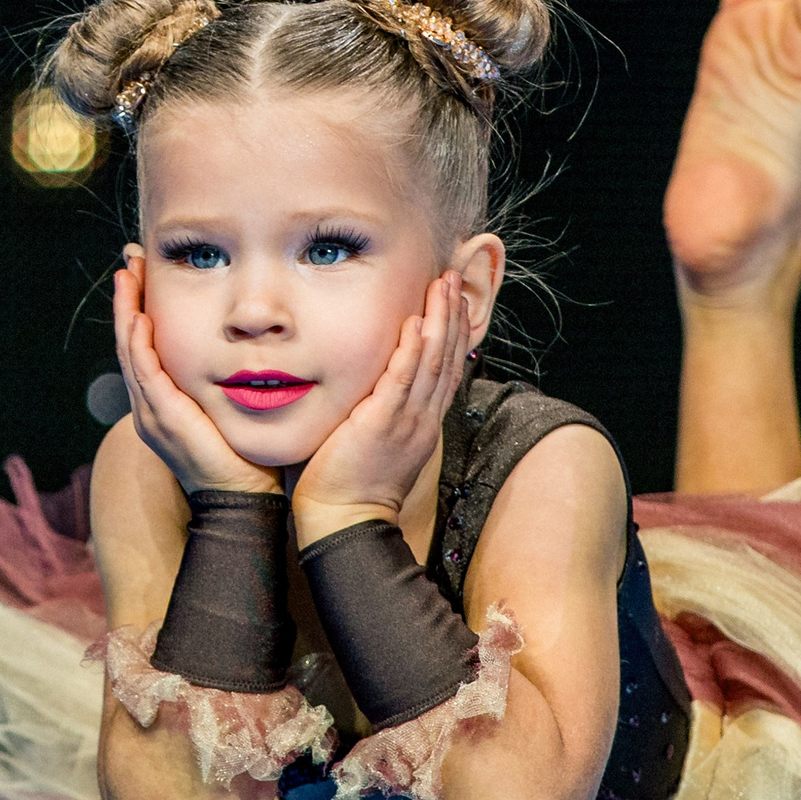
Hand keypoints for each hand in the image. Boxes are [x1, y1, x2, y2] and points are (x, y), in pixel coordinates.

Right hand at [112, 252, 281, 496]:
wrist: (243, 500)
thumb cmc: (244, 458)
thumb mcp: (229, 409)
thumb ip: (227, 381)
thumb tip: (248, 351)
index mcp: (163, 403)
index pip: (144, 347)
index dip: (139, 308)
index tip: (144, 273)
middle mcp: (150, 407)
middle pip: (129, 342)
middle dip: (127, 299)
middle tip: (130, 260)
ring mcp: (152, 414)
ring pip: (130, 352)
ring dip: (127, 311)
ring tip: (128, 275)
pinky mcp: (164, 419)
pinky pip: (145, 373)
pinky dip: (139, 343)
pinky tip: (140, 316)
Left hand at [291, 270, 471, 545]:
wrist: (345, 523)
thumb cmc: (351, 488)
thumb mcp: (380, 445)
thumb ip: (385, 414)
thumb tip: (379, 389)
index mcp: (423, 425)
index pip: (447, 370)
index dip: (454, 332)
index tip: (455, 300)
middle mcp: (422, 420)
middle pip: (448, 358)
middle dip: (453, 314)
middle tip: (454, 276)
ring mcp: (406, 422)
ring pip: (433, 362)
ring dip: (439, 320)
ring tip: (443, 284)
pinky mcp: (382, 424)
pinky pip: (403, 380)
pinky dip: (412, 350)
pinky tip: (415, 322)